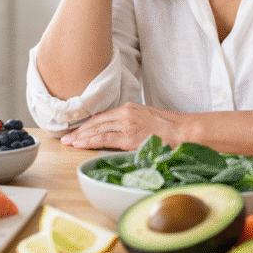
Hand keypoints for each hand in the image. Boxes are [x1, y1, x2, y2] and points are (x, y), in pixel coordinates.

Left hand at [60, 101, 184, 150]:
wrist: (186, 131)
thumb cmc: (172, 128)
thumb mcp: (149, 119)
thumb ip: (133, 122)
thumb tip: (122, 132)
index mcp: (130, 108)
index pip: (103, 116)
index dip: (88, 124)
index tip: (78, 131)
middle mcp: (126, 113)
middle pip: (96, 122)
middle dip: (80, 130)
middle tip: (67, 137)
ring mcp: (127, 125)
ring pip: (97, 130)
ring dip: (81, 136)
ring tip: (69, 142)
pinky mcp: (130, 137)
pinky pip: (104, 139)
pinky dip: (89, 141)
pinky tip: (80, 145)